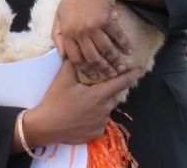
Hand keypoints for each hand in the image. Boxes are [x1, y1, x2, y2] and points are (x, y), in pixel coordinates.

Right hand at [24, 61, 142, 145]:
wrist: (46, 126)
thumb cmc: (55, 101)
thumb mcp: (63, 78)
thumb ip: (73, 64)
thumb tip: (75, 54)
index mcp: (99, 95)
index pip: (120, 83)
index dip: (131, 76)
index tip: (140, 70)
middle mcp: (104, 109)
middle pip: (113, 97)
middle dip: (107, 92)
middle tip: (93, 90)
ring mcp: (101, 123)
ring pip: (106, 110)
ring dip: (100, 105)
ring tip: (83, 105)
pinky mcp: (95, 133)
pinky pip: (99, 122)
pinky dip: (94, 118)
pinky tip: (82, 116)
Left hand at [52, 0, 131, 81]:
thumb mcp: (60, 14)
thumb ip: (58, 34)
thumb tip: (61, 55)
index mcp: (66, 32)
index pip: (75, 58)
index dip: (85, 69)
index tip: (93, 76)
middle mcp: (79, 32)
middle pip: (92, 58)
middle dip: (102, 69)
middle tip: (111, 75)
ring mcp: (93, 27)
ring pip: (106, 50)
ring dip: (115, 61)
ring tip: (121, 67)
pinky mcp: (107, 20)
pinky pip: (117, 37)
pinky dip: (124, 45)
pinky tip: (129, 51)